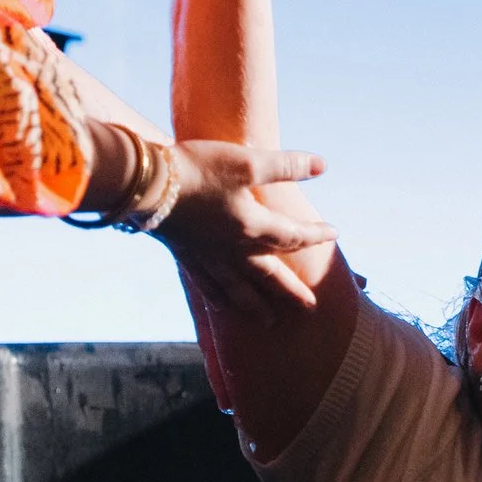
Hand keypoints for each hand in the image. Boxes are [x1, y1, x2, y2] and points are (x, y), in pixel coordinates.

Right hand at [157, 140, 336, 319]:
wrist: (147, 185)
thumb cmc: (199, 169)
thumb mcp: (248, 161)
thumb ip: (287, 166)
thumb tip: (323, 166)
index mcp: (252, 226)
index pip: (292, 236)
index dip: (315, 234)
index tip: (334, 234)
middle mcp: (233, 249)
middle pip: (269, 274)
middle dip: (290, 290)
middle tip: (310, 307)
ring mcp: (207, 257)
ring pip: (238, 289)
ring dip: (256, 304)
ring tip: (269, 320)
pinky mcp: (184, 256)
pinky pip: (206, 285)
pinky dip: (216, 297)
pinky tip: (220, 306)